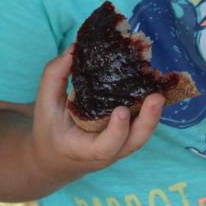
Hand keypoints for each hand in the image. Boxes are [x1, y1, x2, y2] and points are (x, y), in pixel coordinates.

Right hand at [29, 49, 162, 184]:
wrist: (57, 155)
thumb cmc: (50, 129)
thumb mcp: (45, 104)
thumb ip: (55, 76)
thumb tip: (74, 49)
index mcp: (83, 148)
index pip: (105, 147)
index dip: (116, 132)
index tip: (121, 111)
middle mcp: (106, 152)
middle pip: (133, 143)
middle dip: (148, 121)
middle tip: (156, 97)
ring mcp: (119, 145)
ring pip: (141, 135)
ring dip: (154, 114)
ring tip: (160, 89)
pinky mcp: (125, 135)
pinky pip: (141, 125)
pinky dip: (149, 109)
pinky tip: (155, 86)